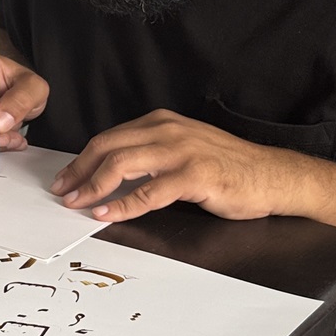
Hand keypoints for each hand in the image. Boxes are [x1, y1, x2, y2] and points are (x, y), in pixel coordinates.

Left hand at [50, 109, 314, 221]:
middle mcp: (168, 131)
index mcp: (161, 122)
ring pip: (122, 164)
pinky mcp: (194, 175)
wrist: (273, 176)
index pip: (110, 138)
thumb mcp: (182, 150)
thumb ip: (150, 156)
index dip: (83, 159)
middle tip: (63, 192)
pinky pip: (148, 191)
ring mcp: (181, 151)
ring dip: (94, 186)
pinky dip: (123, 204)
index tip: (67, 178)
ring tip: (78, 203)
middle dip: (80, 171)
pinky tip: (107, 213)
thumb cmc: (227, 167)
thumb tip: (111, 175)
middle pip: (108, 147)